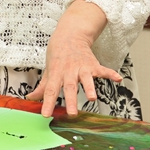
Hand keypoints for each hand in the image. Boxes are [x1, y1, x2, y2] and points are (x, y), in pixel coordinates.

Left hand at [25, 0, 112, 117]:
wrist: (70, 34)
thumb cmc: (58, 54)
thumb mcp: (48, 69)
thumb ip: (42, 86)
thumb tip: (31, 98)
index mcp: (56, 73)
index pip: (50, 90)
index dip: (47, 103)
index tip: (46, 114)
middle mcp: (69, 71)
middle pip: (69, 87)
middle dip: (71, 100)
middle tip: (72, 113)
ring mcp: (82, 67)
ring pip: (85, 79)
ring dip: (89, 87)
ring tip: (92, 97)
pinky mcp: (93, 64)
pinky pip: (103, 70)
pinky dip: (111, 74)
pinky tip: (118, 79)